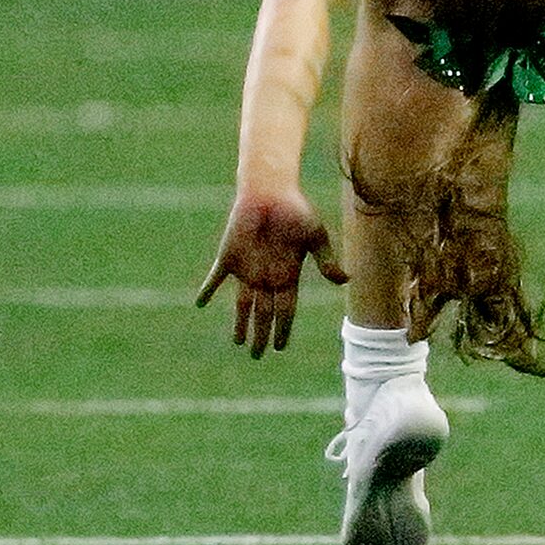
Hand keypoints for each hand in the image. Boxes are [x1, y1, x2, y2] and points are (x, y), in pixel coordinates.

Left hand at [196, 185, 347, 356]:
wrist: (270, 189)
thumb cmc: (296, 210)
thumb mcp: (316, 236)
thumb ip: (326, 259)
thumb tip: (345, 280)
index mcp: (288, 275)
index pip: (285, 310)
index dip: (283, 329)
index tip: (280, 347)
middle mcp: (267, 277)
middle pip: (264, 314)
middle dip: (261, 335)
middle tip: (258, 355)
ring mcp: (247, 269)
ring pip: (243, 305)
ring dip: (240, 323)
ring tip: (238, 342)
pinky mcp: (229, 257)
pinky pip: (216, 278)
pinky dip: (208, 290)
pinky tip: (200, 303)